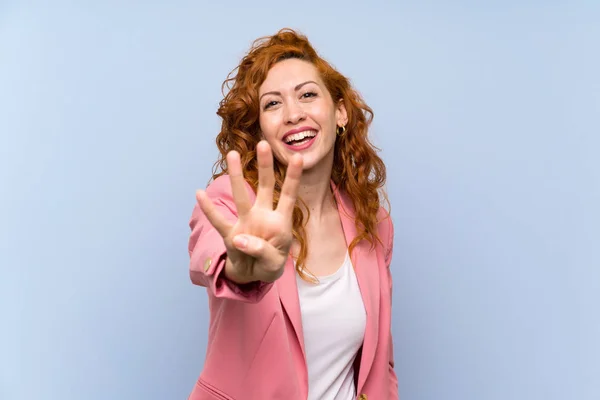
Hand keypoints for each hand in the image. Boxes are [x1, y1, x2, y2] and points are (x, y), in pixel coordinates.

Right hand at [196, 140, 302, 283]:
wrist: (253, 276)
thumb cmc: (269, 265)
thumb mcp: (273, 264)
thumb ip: (261, 251)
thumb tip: (239, 239)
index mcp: (280, 222)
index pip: (289, 196)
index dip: (293, 178)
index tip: (298, 157)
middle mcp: (263, 216)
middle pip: (266, 187)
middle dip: (265, 166)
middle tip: (264, 144)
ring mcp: (246, 223)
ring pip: (241, 196)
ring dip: (236, 176)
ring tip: (232, 154)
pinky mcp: (230, 235)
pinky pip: (218, 221)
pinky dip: (209, 209)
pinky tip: (199, 193)